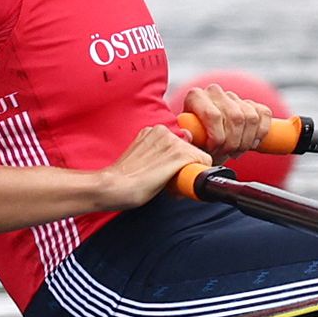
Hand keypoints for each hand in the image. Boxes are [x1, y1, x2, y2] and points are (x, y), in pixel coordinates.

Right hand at [94, 124, 212, 209]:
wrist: (114, 186)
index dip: (176, 161)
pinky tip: (178, 185)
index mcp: (153, 130)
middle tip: (167, 181)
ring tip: (168, 184)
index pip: (179, 143)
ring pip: (197, 157)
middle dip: (184, 166)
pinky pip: (204, 163)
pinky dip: (196, 177)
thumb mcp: (139, 156)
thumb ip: (155, 154)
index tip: (165, 172)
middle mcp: (164, 131)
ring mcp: (173, 141)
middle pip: (190, 149)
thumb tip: (171, 164)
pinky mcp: (180, 154)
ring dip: (188, 172)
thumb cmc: (123, 177)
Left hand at [179, 83, 271, 160]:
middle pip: (235, 117)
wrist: (205, 143)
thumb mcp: (185, 144)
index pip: (213, 115)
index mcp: (196, 97)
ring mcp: (233, 97)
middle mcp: (215, 92)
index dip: (218, 137)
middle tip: (225, 155)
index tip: (213, 151)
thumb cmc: (194, 144)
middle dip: (233, 142)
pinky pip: (264, 114)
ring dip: (246, 141)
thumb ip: (184, 139)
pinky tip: (251, 144)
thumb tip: (189, 135)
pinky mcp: (251, 103)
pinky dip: (261, 132)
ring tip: (235, 152)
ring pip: (251, 117)